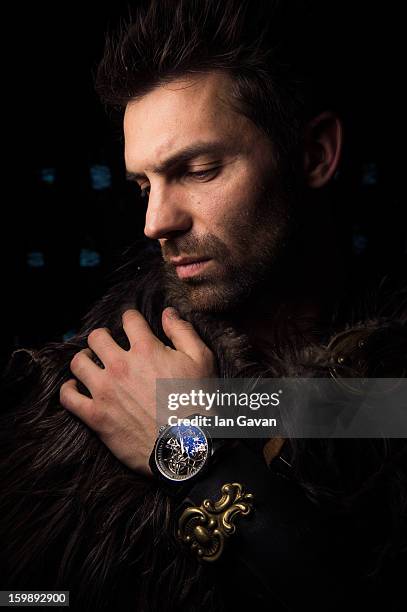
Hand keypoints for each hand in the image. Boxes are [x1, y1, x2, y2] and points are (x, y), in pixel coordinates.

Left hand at [59, 307, 216, 474]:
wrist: (186, 446)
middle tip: (108, 345)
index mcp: (146, 349)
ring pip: (79, 363)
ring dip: (84, 360)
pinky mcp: (96, 416)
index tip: (132, 325)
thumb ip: (183, 332)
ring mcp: (105, 391)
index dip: (131, 319)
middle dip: (102, 337)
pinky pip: (68, 397)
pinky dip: (69, 390)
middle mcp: (121, 365)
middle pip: (96, 337)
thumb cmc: (198, 403)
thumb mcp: (201, 360)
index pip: (129, 320)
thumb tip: (168, 313)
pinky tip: (77, 389)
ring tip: (92, 364)